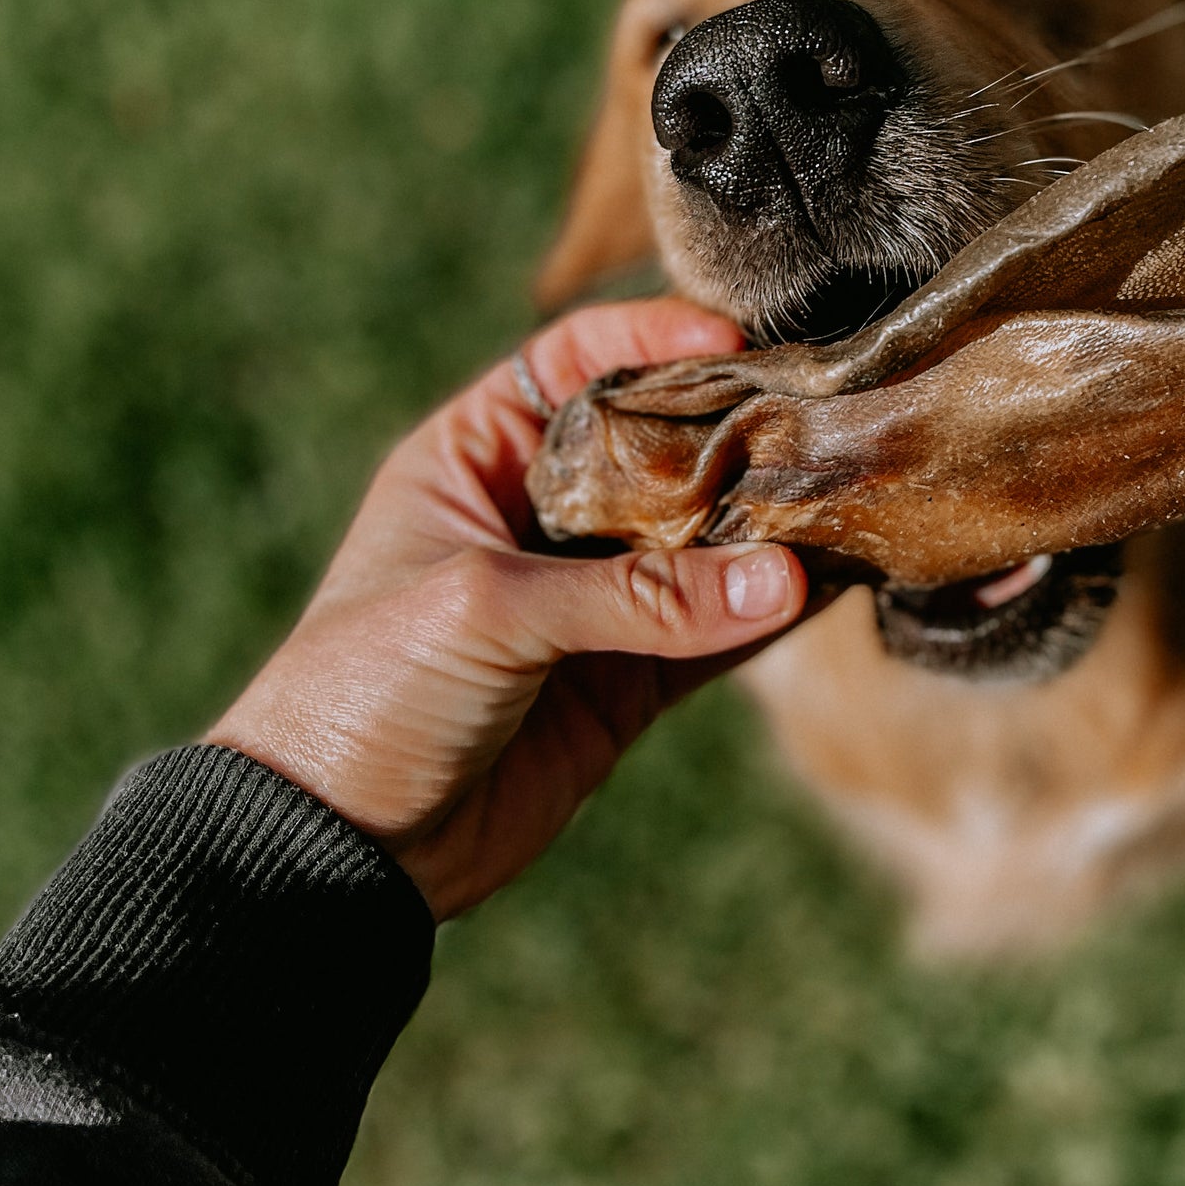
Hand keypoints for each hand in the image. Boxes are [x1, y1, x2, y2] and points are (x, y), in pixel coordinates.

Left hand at [206, 301, 805, 919]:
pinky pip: (714, 634)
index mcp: (474, 456)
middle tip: (823, 415)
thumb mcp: (489, 611)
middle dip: (737, 431)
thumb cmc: (369, 689)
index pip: (574, 361)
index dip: (652, 336)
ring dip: (768, 525)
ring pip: (700, 542)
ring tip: (848, 495)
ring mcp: (588, 601)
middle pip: (658, 447)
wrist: (336, 849)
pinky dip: (770, 614)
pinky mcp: (625, 684)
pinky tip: (833, 585)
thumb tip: (783, 579)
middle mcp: (537, 515)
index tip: (737, 337)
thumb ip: (637, 597)